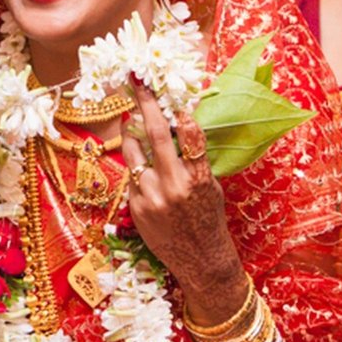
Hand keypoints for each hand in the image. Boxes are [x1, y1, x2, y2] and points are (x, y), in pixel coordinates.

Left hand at [121, 79, 242, 304]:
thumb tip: (178, 125)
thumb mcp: (210, 186)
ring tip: (131, 121)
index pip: (190, 137)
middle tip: (135, 82)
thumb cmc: (208, 218)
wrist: (200, 259)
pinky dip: (136, 169)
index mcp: (198, 178)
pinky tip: (145, 173)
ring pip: (133, 153)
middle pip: (154, 135)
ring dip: (131, 134)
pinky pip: (131, 177)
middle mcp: (173, 186)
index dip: (180, 114)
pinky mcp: (135, 207)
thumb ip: (193, 160)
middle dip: (144, 105)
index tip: (171, 95)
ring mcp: (150, 197)